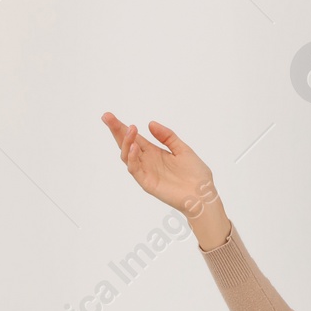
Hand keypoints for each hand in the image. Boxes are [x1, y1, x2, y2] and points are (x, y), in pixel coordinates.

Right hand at [101, 113, 230, 248]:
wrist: (203, 195)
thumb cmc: (196, 174)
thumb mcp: (183, 149)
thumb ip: (167, 136)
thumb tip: (150, 123)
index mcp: (154, 152)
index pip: (134, 137)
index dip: (122, 127)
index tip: (109, 115)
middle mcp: (147, 161)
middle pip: (126, 144)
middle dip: (116, 130)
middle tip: (107, 117)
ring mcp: (146, 172)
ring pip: (127, 156)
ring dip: (126, 142)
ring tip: (130, 129)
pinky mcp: (147, 183)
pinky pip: (135, 170)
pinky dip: (132, 158)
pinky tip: (135, 147)